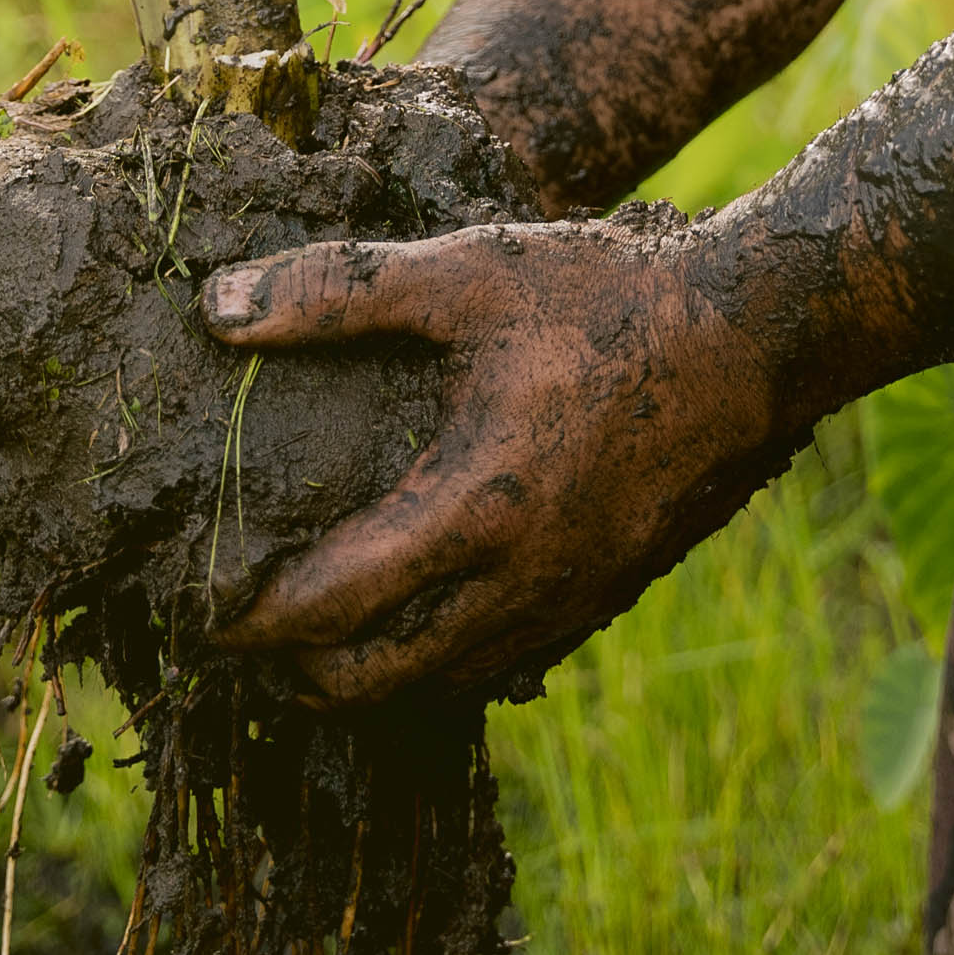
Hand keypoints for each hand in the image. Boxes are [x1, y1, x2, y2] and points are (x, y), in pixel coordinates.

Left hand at [198, 211, 799, 701]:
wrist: (754, 338)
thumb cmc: (605, 298)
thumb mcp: (466, 273)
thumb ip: (335, 293)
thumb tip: (214, 310)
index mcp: (472, 512)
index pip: (328, 610)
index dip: (249, 620)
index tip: (199, 604)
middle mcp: (516, 584)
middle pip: (371, 679)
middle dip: (294, 668)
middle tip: (243, 626)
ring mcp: (566, 602)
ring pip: (436, 681)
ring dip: (366, 671)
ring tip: (316, 622)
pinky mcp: (603, 596)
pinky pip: (498, 659)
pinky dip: (439, 656)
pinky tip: (420, 603)